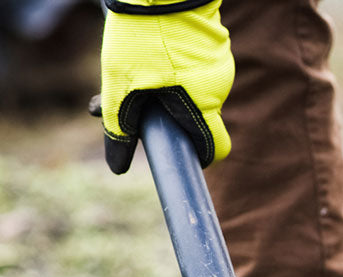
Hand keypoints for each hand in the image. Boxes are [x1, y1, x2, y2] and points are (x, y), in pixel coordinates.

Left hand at [98, 0, 233, 174]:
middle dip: (164, 114)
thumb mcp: (121, 84)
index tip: (175, 151)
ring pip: (190, 90)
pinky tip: (150, 47)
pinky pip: (192, 67)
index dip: (198, 157)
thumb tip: (117, 166)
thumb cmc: (143, 37)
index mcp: (203, 106)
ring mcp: (218, 65)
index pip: (217, 149)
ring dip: (163, 87)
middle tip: (130, 98)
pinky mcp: (212, 46)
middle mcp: (218, 89)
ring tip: (136, 63)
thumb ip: (119, 126)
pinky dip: (170, 66)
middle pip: (195, 117)